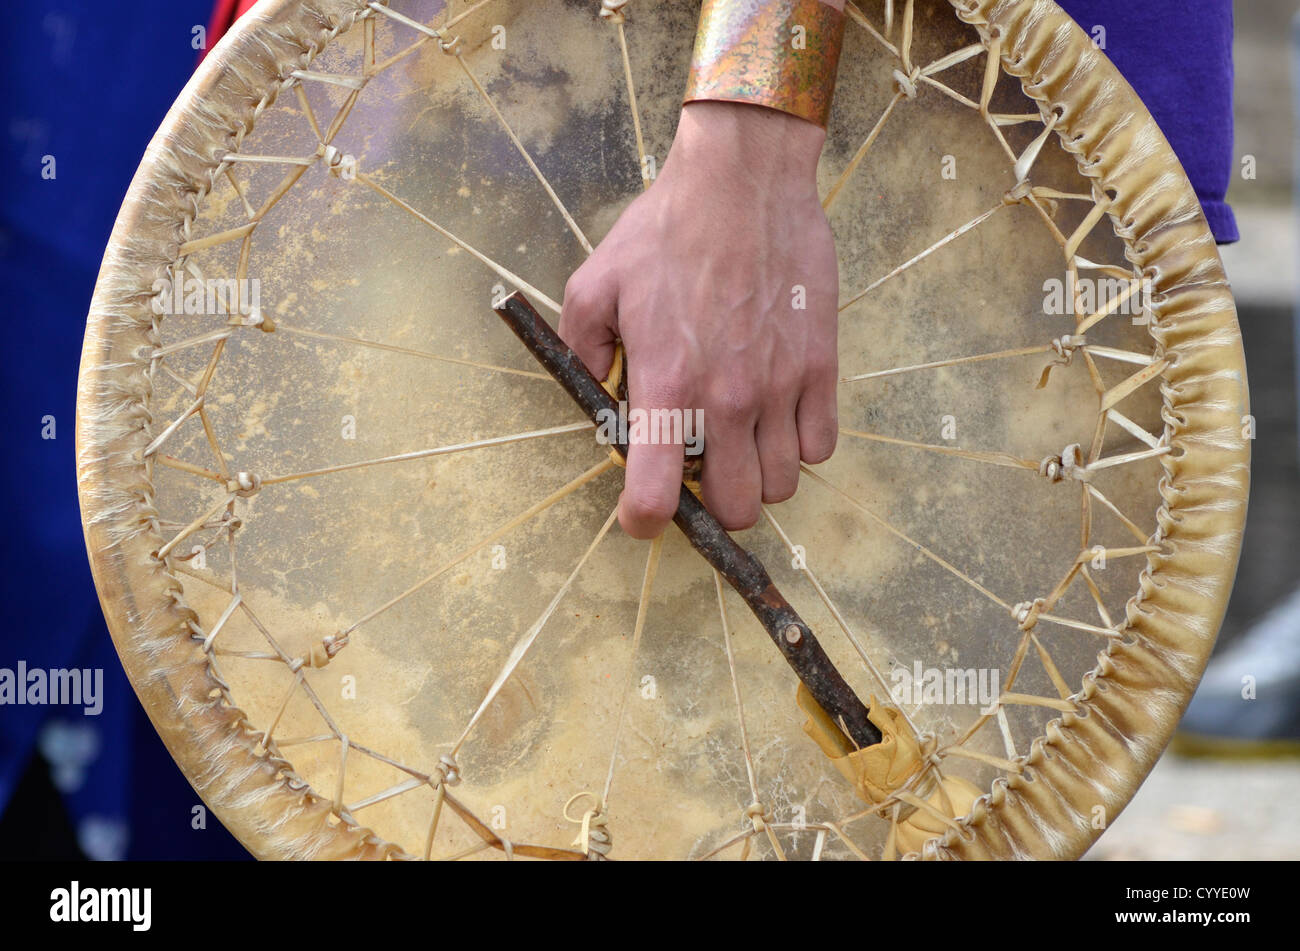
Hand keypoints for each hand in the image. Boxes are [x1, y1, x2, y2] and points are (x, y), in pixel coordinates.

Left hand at [559, 100, 838, 538]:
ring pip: (782, 486)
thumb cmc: (665, 229)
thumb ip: (581, 352)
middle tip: (699, 467)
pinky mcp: (821, 366)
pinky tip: (777, 413)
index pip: (656, 497)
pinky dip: (799, 444)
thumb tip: (593, 397)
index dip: (644, 520)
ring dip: (758, 474)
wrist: (742, 179)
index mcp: (665, 385)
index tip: (643, 512)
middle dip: (713, 503)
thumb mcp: (594, 284)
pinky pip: (821, 446)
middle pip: (737, 509)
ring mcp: (781, 386)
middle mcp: (727, 399)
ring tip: (739, 439)